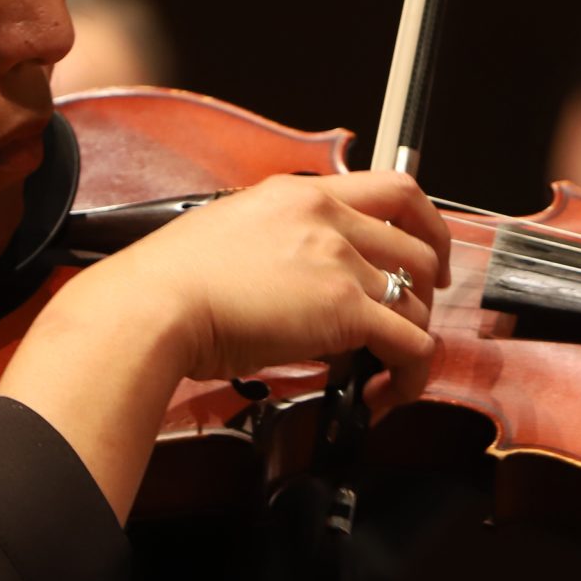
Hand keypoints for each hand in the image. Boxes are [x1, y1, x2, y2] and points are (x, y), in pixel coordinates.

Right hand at [74, 170, 451, 397]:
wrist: (151, 305)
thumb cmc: (167, 281)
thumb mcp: (228, 231)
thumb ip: (275, 241)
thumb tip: (293, 278)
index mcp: (299, 193)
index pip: (393, 189)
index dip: (425, 223)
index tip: (427, 249)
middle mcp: (327, 217)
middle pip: (419, 244)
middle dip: (428, 287)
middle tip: (417, 313)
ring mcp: (338, 260)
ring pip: (415, 301)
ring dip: (412, 338)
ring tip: (387, 368)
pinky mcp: (343, 309)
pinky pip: (408, 344)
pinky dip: (408, 374)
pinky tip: (386, 391)